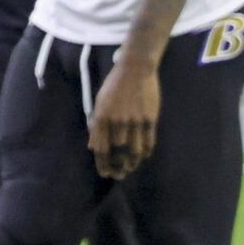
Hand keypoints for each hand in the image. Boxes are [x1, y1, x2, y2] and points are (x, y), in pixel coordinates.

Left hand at [88, 55, 159, 179]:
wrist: (135, 70)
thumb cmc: (114, 87)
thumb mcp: (99, 103)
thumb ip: (96, 126)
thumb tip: (93, 147)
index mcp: (101, 118)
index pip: (101, 149)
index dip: (103, 164)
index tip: (106, 174)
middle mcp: (117, 122)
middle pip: (118, 153)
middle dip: (119, 166)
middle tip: (120, 174)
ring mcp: (135, 121)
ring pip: (135, 151)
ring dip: (133, 162)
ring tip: (131, 167)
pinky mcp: (150, 119)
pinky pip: (149, 142)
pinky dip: (146, 152)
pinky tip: (144, 156)